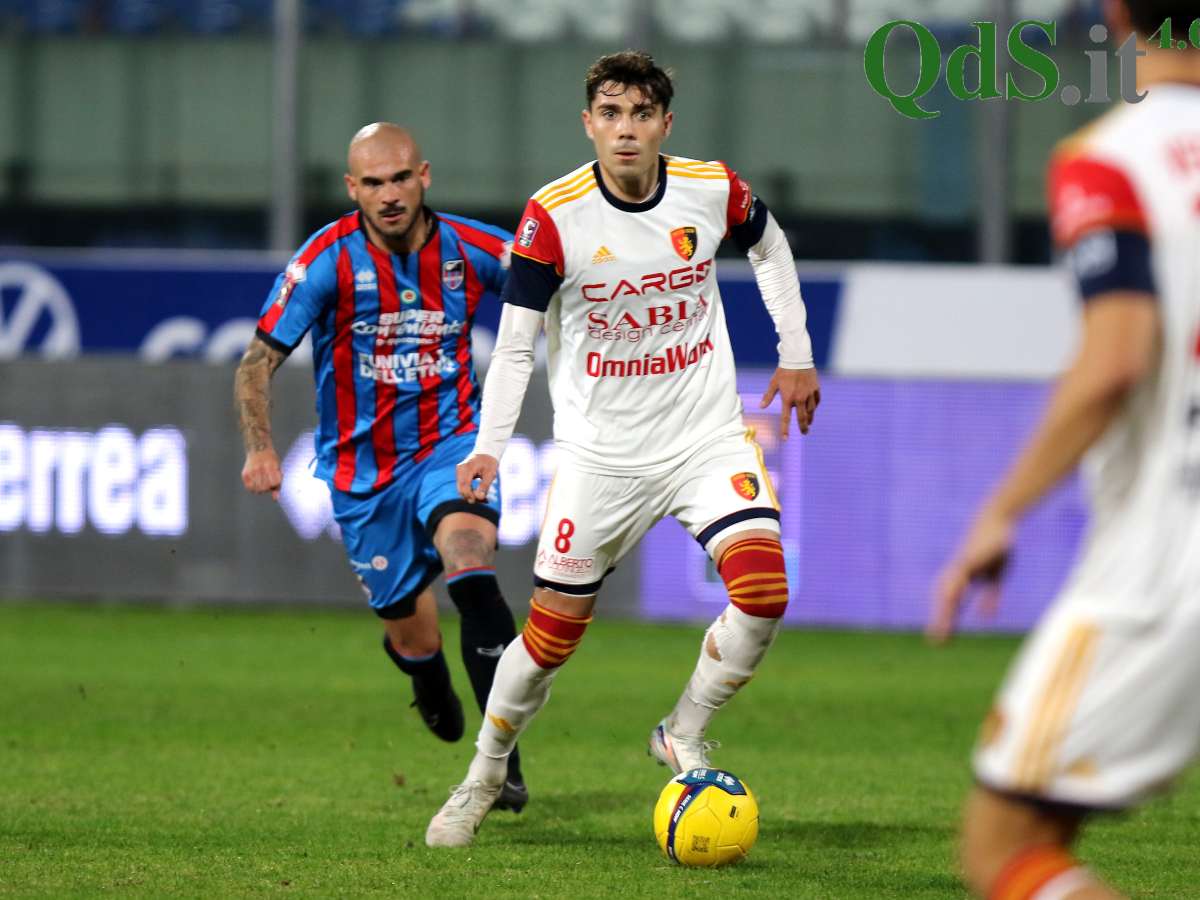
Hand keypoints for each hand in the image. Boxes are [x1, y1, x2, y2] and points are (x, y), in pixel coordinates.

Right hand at [242, 448, 281, 499]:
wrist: (259, 448)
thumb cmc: (272, 461)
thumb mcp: (278, 469)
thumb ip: (278, 484)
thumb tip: (275, 498)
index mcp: (271, 465)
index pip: (274, 483)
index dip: (275, 484)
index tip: (275, 480)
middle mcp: (260, 468)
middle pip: (265, 488)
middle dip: (268, 488)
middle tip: (268, 482)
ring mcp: (251, 471)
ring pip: (257, 489)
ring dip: (261, 489)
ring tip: (262, 482)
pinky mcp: (245, 473)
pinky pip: (249, 488)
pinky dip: (253, 488)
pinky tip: (256, 483)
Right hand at [456, 453, 498, 502]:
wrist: (486, 452)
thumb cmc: (490, 462)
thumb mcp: (490, 474)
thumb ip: (485, 486)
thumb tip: (480, 498)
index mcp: (468, 467)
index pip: (464, 485)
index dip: (469, 495)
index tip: (478, 501)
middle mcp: (461, 468)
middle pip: (460, 488)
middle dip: (470, 496)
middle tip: (483, 501)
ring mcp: (459, 470)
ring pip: (460, 488)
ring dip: (469, 495)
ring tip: (483, 498)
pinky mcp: (460, 473)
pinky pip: (462, 485)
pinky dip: (469, 490)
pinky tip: (479, 494)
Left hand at [760, 366, 819, 437]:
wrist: (797, 358)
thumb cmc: (783, 371)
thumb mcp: (773, 383)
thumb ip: (768, 396)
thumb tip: (761, 407)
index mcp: (788, 398)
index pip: (786, 418)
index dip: (785, 429)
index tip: (785, 439)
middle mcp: (800, 398)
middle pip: (803, 418)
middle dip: (803, 427)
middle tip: (804, 432)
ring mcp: (809, 394)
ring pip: (811, 410)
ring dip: (810, 418)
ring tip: (809, 422)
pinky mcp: (816, 388)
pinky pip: (817, 400)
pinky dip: (815, 406)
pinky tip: (813, 408)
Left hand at [927, 509, 1013, 643]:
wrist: (997, 520)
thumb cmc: (994, 550)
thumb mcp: (996, 577)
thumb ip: (991, 596)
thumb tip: (986, 617)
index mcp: (964, 580)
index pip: (952, 606)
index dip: (945, 623)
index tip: (938, 642)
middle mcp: (959, 574)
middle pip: (947, 600)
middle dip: (942, 619)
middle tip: (937, 641)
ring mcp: (964, 564)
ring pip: (951, 586)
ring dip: (946, 605)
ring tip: (942, 624)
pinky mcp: (973, 554)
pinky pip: (964, 571)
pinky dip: (960, 584)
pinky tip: (957, 596)